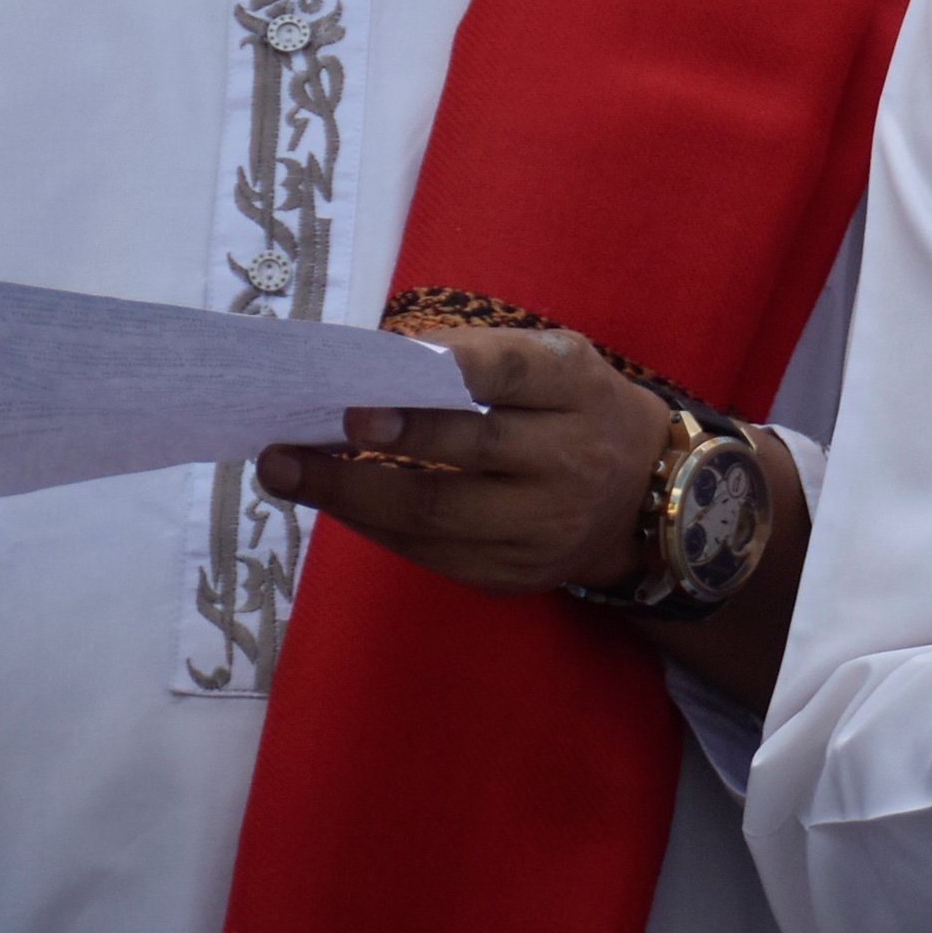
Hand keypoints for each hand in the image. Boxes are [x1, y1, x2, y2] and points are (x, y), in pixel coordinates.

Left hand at [257, 328, 671, 597]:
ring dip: (348, 495)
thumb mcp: (555, 362)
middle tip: (291, 445)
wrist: (644, 498)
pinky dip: (372, 525)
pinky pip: (430, 554)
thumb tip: (374, 362)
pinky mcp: (516, 575)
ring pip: (434, 517)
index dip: (440, 374)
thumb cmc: (576, 409)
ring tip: (286, 472)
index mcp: (577, 389)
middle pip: (462, 457)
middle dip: (368, 452)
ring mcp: (544, 528)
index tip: (370, 383)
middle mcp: (569, 460)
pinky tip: (335, 501)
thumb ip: (482, 357)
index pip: (510, 372)